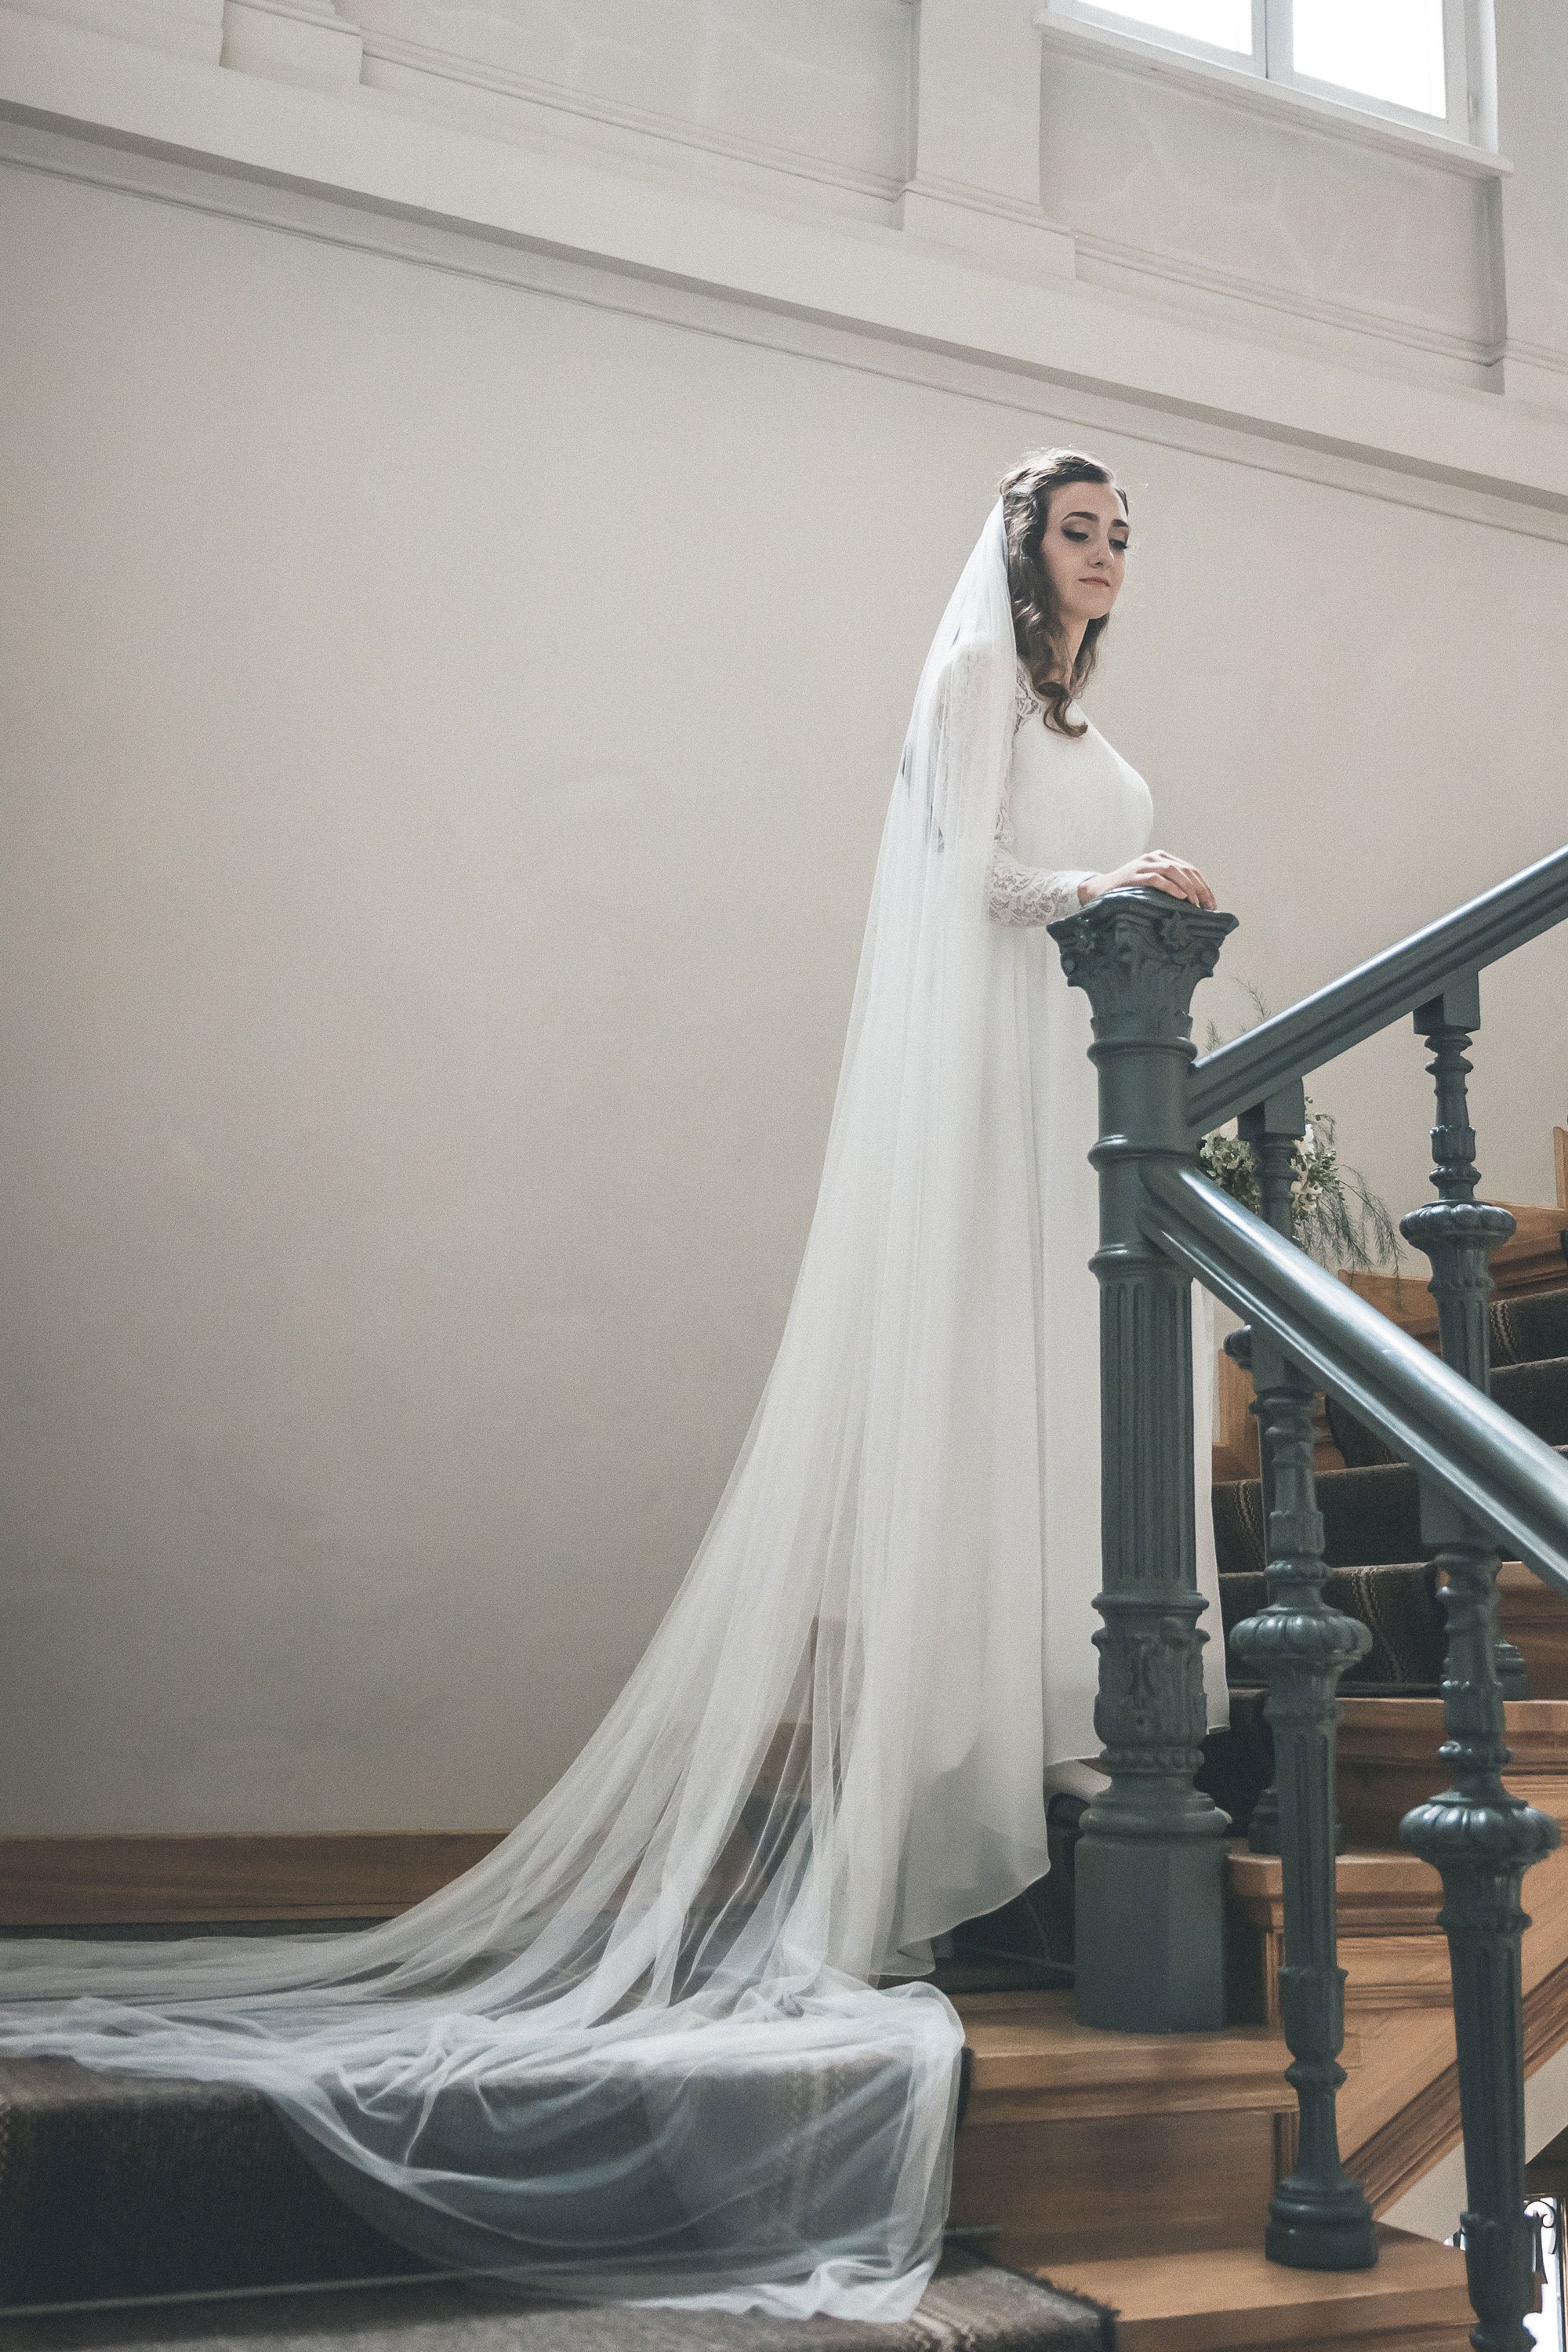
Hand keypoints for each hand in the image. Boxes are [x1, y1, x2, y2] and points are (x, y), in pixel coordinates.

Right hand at [1078, 851, 1215, 909]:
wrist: (1099, 890)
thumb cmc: (1128, 891)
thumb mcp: (1152, 885)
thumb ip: (1169, 886)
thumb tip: (1194, 904)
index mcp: (1161, 858)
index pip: (1189, 869)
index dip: (1203, 886)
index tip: (1211, 904)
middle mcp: (1154, 857)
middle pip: (1184, 870)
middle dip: (1199, 889)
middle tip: (1207, 907)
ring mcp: (1144, 864)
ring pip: (1173, 871)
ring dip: (1188, 888)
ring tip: (1195, 903)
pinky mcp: (1135, 875)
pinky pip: (1157, 879)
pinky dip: (1171, 888)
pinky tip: (1180, 898)